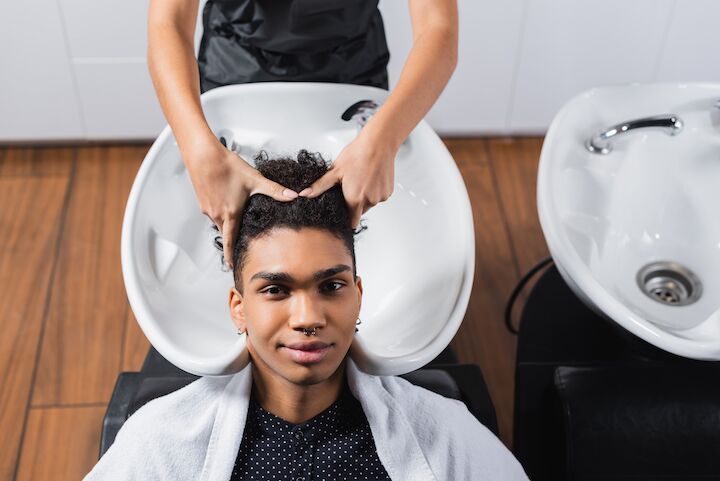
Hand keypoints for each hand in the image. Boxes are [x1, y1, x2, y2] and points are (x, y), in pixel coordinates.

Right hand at [184, 139, 297, 267]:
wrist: (203, 154)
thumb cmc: (226, 166)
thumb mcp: (255, 179)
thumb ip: (275, 190)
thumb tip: (293, 197)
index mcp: (230, 214)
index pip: (230, 242)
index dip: (231, 255)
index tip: (232, 266)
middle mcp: (216, 214)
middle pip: (226, 233)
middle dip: (232, 240)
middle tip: (239, 245)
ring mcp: (207, 209)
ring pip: (219, 223)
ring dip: (227, 225)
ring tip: (235, 219)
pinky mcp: (202, 201)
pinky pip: (213, 213)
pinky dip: (220, 213)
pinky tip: (227, 203)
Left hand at [298, 131, 396, 227]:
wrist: (379, 143)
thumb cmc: (357, 154)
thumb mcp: (334, 171)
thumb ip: (319, 186)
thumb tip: (304, 194)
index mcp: (355, 199)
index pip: (351, 222)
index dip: (345, 217)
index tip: (342, 210)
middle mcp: (370, 201)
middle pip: (360, 212)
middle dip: (354, 203)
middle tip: (350, 186)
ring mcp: (381, 197)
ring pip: (370, 203)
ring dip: (365, 196)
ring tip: (361, 179)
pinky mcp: (388, 192)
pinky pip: (379, 196)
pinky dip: (375, 191)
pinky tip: (370, 178)